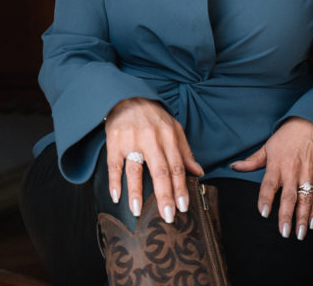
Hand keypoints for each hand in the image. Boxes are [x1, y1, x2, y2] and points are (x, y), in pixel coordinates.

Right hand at [104, 97, 203, 222]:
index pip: (177, 166)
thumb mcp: (174, 129)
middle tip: (168, 216)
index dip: (180, 187)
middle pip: (159, 170)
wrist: (129, 97)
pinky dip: (114, 181)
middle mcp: (151, 139)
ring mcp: (131, 141)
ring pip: (135, 169)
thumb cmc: (154, 117)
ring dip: (136, 192)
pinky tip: (116, 196)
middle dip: (164, 195)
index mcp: (168, 136)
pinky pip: (114, 164)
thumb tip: (198, 173)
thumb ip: (185, 152)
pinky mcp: (114, 142)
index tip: (184, 206)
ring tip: (139, 212)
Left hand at [230, 117, 312, 239]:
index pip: (269, 183)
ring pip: (305, 198)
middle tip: (284, 232)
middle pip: (289, 195)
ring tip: (299, 234)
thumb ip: (252, 160)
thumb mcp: (268, 145)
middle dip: (286, 215)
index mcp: (277, 163)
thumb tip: (234, 166)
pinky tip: (312, 223)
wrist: (310, 123)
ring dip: (303, 217)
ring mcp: (307, 173)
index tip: (263, 213)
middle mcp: (292, 169)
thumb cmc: (286, 136)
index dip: (266, 198)